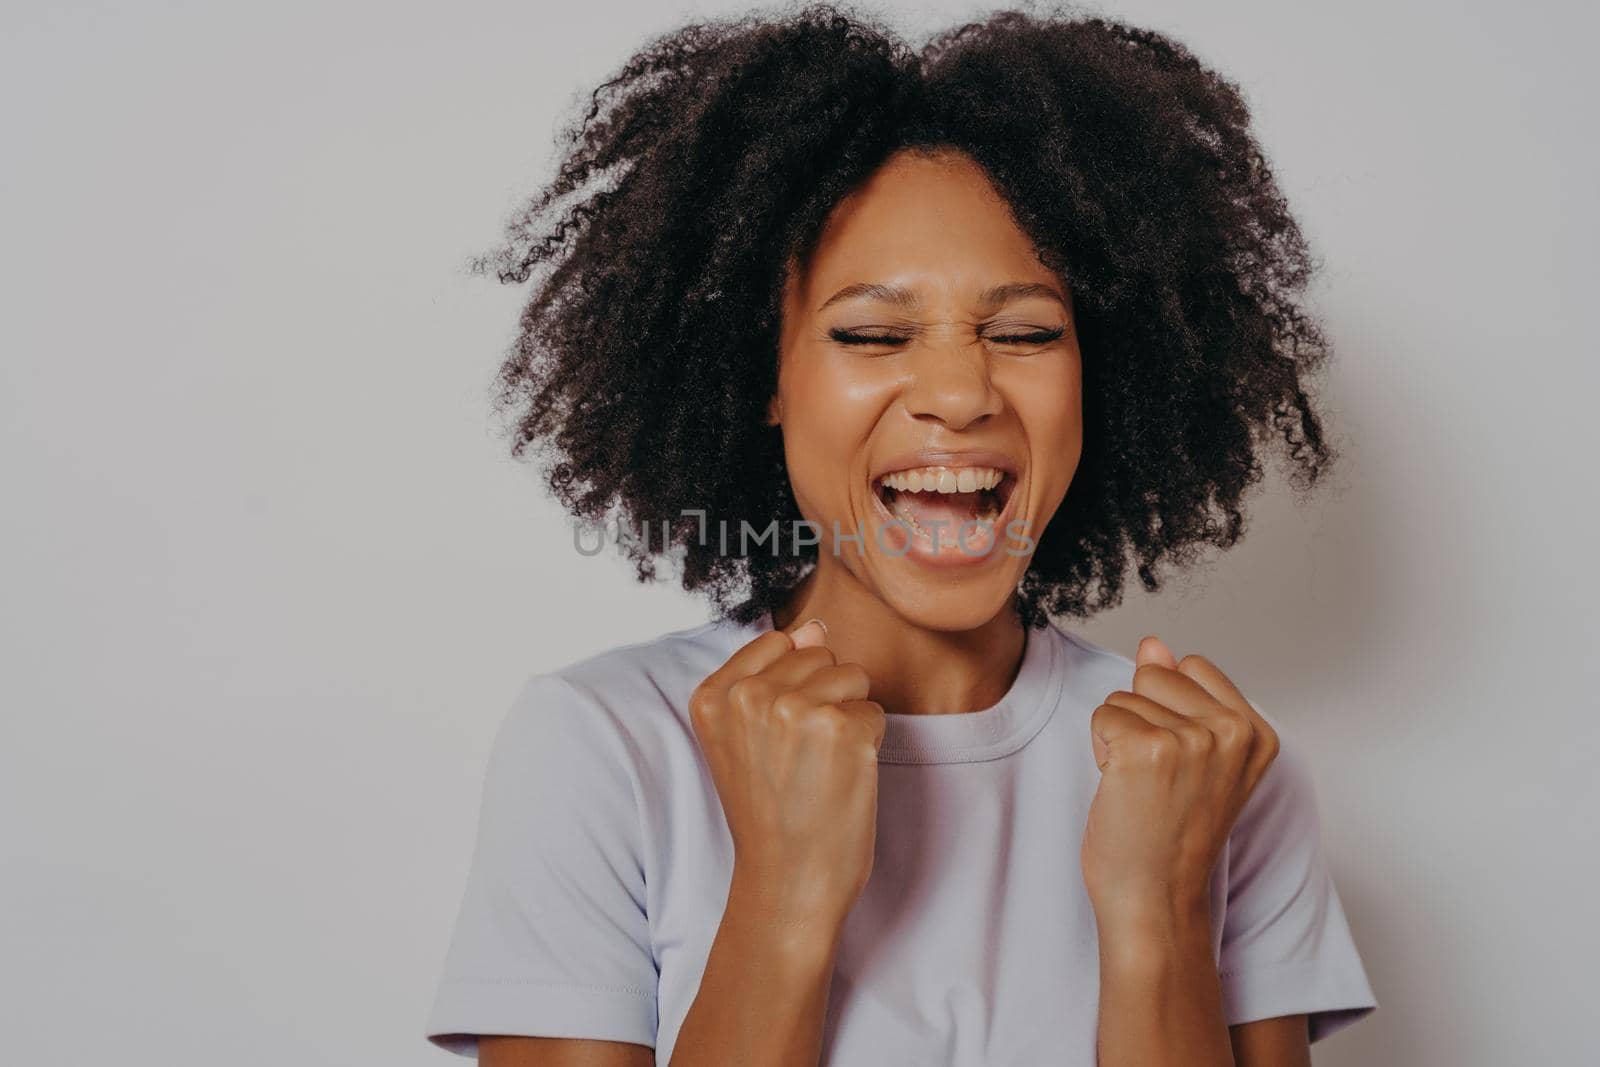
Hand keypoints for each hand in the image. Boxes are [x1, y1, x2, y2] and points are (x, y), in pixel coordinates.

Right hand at [688, 619, 886, 932]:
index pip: (779, 644)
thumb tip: (815, 626)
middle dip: (823, 699)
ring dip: (848, 718)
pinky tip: (841, 779)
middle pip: (819, 656)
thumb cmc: (770, 811)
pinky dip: (869, 745)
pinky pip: (874, 711)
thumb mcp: (747, 737)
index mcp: (713, 694)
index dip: (792, 688)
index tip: (776, 739)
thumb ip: (773, 673)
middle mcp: (749, 696)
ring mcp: (796, 710)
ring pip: (851, 677)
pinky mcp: (844, 730)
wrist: (787, 882)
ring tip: (820, 766)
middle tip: (801, 759)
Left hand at [1081, 635, 1280, 924]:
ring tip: (1141, 787)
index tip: (1180, 761)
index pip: (1193, 666)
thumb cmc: (1170, 833)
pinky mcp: (1146, 750)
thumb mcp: (1193, 757)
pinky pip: (1103, 716)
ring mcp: (1191, 740)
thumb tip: (1155, 644)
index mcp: (1256, 732)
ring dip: (1119, 739)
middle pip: (1154, 675)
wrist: (1155, 896)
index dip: (1170, 707)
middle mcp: (1232, 733)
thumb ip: (1180, 694)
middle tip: (1156, 777)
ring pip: (1123, 697)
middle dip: (1142, 717)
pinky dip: (1101, 750)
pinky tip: (1123, 788)